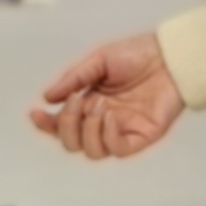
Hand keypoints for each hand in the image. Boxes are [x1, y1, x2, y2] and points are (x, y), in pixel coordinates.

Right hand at [31, 34, 184, 160]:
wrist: (170, 54)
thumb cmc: (138, 54)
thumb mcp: (98, 61)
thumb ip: (74, 79)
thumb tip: (48, 98)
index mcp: (90, 103)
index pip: (63, 124)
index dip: (46, 125)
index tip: (36, 114)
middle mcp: (103, 120)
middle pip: (72, 143)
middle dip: (66, 126)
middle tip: (77, 102)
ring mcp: (122, 130)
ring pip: (92, 151)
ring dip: (88, 130)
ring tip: (100, 106)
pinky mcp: (141, 136)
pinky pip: (118, 150)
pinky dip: (109, 136)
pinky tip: (111, 116)